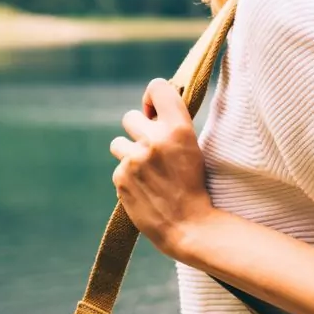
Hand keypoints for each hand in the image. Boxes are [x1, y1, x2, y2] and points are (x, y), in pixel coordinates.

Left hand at [110, 78, 217, 260]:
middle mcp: (154, 139)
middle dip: (138, 131)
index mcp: (178, 128)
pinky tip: (145, 189)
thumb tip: (151, 108)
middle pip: (130, 117)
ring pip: (118, 143)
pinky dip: (128, 177)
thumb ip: (172, 126)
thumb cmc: (194, 186)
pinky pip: (118, 168)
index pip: (157, 87)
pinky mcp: (121, 177)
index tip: (154, 111)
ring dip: (129, 154)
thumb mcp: (193, 148)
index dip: (152, 98)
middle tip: (152, 149)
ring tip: (148, 172)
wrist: (189, 226)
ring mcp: (135, 159)